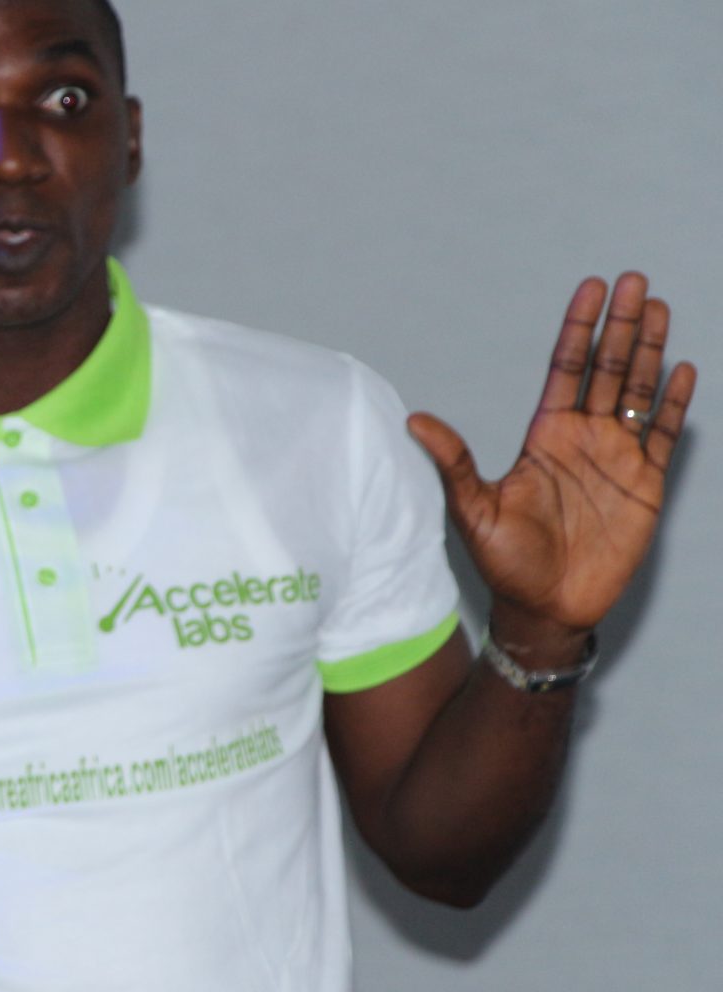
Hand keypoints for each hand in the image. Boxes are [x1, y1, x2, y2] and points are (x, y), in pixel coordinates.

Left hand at [407, 273, 697, 643]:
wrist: (546, 607)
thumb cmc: (505, 563)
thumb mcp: (473, 510)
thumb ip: (453, 464)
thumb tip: (415, 423)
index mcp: (544, 436)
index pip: (566, 368)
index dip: (579, 329)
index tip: (591, 289)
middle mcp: (583, 438)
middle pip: (607, 368)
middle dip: (620, 325)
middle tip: (633, 280)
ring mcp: (617, 458)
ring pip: (638, 391)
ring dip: (650, 350)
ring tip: (658, 306)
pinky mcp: (646, 484)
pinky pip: (663, 435)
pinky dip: (673, 403)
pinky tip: (682, 369)